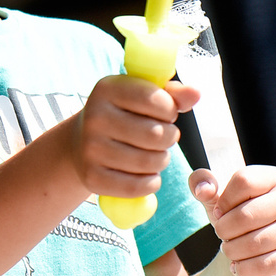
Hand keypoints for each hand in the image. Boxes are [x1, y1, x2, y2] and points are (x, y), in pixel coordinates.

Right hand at [72, 73, 197, 198]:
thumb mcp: (141, 96)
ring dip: (162, 161)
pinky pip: (137, 187)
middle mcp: (95, 117)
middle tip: (162, 137)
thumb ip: (172, 93)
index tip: (163, 113)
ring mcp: (90, 149)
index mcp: (108, 89)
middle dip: (169, 138)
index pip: (156, 100)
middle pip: (156, 135)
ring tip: (154, 154)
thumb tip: (195, 93)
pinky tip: (146, 174)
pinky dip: (150, 183)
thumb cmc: (122, 115)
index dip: (170, 110)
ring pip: (150, 163)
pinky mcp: (92, 178)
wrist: (79, 142)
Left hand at [191, 164, 275, 275]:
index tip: (219, 212)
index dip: (223, 201)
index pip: (243, 181)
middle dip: (224, 230)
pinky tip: (238, 267)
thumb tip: (202, 189)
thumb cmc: (233, 215)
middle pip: (247, 215)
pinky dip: (244, 269)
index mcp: (272, 177)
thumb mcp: (215, 196)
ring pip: (255, 243)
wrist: (250, 247)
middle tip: (221, 235)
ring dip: (232, 251)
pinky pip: (266, 264)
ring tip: (229, 250)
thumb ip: (202, 182)